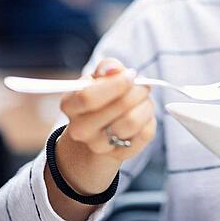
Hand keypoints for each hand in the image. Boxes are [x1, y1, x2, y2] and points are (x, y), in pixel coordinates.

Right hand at [55, 58, 156, 192]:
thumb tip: (113, 69)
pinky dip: (149, 119)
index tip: (131, 75)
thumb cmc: (100, 97)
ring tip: (143, 99)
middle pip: (118, 108)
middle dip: (138, 91)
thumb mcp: (98, 77)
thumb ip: (106, 67)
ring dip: (145, 105)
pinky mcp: (121, 153)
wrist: (99, 130)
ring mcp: (99, 145)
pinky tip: (142, 114)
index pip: (89, 97)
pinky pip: (145, 133)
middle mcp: (80, 130)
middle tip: (143, 85)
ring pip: (133, 122)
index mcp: (70, 105)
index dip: (116, 83)